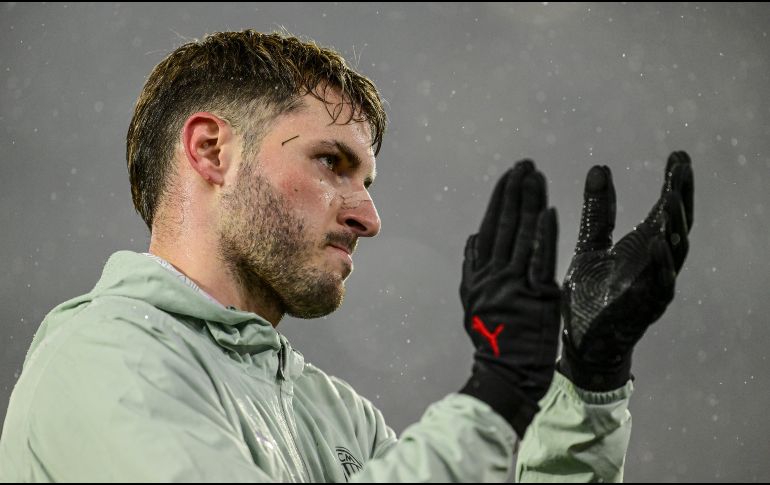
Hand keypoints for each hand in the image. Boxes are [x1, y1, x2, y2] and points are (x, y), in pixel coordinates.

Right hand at [459, 160, 560, 436]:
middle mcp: (494, 276)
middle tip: (525, 164)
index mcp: (479, 276)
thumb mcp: (473, 304)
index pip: (489, 228)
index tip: (509, 176)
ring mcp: (515, 285)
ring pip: (522, 236)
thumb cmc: (493, 340)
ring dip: (529, 203)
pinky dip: (543, 235)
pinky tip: (548, 211)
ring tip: (536, 177)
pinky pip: (541, 260)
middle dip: (515, 192)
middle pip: (505, 225)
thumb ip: (472, 270)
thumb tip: (472, 238)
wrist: (507, 374)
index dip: (499, 200)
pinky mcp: (537, 297)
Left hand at [559, 152, 693, 390]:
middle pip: (677, 224)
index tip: (678, 156)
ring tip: (671, 198)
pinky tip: (657, 243)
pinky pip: (661, 285)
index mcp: (642, 245)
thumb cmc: (590, 294)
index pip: (665, 209)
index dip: (674, 183)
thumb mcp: (589, 244)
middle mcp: (654, 262)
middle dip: (681, 197)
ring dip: (675, 225)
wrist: (583, 340)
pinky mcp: (646, 308)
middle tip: (681, 169)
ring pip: (674, 252)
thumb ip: (597, 211)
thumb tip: (599, 168)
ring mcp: (654, 284)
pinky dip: (661, 265)